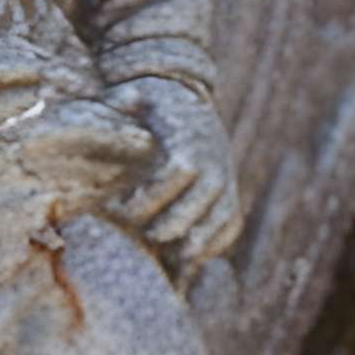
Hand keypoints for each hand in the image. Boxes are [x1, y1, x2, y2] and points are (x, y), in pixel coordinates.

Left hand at [108, 77, 240, 264]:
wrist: (188, 105)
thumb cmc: (155, 106)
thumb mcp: (140, 95)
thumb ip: (127, 99)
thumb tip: (125, 98)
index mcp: (191, 137)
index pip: (179, 169)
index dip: (152, 193)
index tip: (122, 206)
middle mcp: (215, 159)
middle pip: (205, 196)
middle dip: (177, 220)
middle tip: (150, 235)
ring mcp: (226, 179)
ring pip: (224, 214)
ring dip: (203, 240)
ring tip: (178, 259)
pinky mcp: (229, 195)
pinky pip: (231, 224)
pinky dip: (216, 243)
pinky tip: (193, 259)